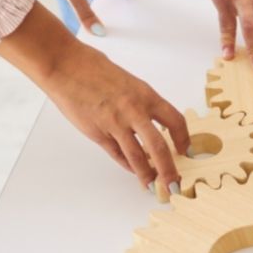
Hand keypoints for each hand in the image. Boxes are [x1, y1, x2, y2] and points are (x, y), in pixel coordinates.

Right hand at [44, 41, 189, 191]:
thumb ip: (141, 103)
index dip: (184, 139)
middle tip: (174, 184)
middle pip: (159, 147)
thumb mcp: (129, 82)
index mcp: (146, 95)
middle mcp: (134, 111)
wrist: (66, 67)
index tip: (186, 150)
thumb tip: (153, 122)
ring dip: (147, 174)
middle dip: (169, 169)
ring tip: (152, 185)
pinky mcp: (98, 133)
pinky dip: (127, 165)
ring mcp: (115, 124)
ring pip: (137, 157)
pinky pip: (117, 154)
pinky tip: (134, 171)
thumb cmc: (94, 69)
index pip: (176, 121)